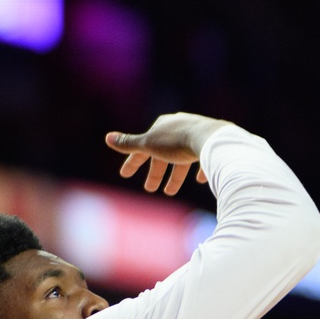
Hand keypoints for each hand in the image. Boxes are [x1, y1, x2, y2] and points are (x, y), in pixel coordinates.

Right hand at [105, 113, 228, 194]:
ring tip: (170, 192)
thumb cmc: (177, 141)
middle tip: (150, 189)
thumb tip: (107, 138)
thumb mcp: (149, 144)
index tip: (125, 175)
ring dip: (175, 175)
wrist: (211, 139)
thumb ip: (129, 144)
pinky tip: (200, 180)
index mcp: (163, 126)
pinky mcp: (212, 144)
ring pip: (183, 157)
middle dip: (155, 171)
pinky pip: (204, 157)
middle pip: (163, 153)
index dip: (133, 160)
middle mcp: (180, 127)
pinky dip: (200, 169)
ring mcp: (197, 134)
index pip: (143, 145)